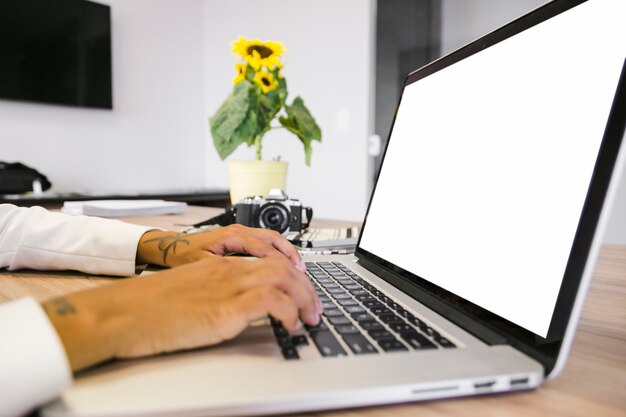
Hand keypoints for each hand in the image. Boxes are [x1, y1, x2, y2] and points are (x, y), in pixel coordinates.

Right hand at [42, 255, 321, 371]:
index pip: (269, 261)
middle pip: (282, 267)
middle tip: (315, 310)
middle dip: (307, 287)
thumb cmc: (146, 308)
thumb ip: (214, 295)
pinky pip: (270, 301)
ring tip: (310, 320)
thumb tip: (235, 310)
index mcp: (219, 266)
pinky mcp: (223, 309)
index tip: (304, 291)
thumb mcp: (189, 295)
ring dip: (305, 299)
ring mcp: (226, 287)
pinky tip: (291, 326)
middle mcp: (227, 271)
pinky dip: (288, 311)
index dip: (294, 275)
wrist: (120, 313)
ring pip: (283, 279)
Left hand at [136, 224, 305, 270]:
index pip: (264, 247)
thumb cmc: (182, 256)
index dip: (281, 263)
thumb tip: (245, 280)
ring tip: (300, 273)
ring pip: (273, 240)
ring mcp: (241, 233)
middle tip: (303, 277)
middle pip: (274, 240)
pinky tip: (285, 267)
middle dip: (292, 258)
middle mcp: (239, 231)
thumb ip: (223, 270)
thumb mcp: (201, 265)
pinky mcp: (241, 239)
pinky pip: (266, 243)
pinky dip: (279, 253)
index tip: (293, 277)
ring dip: (288, 255)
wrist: (168, 247)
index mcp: (231, 236)